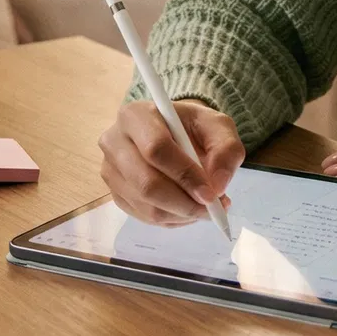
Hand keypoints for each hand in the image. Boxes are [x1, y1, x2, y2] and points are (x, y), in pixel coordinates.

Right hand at [98, 99, 244, 225]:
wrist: (173, 133)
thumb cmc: (193, 127)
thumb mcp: (217, 127)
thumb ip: (226, 149)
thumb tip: (218, 185)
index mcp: (136, 115)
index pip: (156, 149)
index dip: (185, 175)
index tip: (211, 194)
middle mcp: (114, 142)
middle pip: (146, 183)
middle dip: (184, 203)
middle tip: (211, 209)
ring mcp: (110, 170)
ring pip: (146, 205)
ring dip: (181, 214)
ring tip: (205, 208)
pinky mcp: (114, 192)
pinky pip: (143, 216)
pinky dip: (171, 219)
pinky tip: (187, 209)